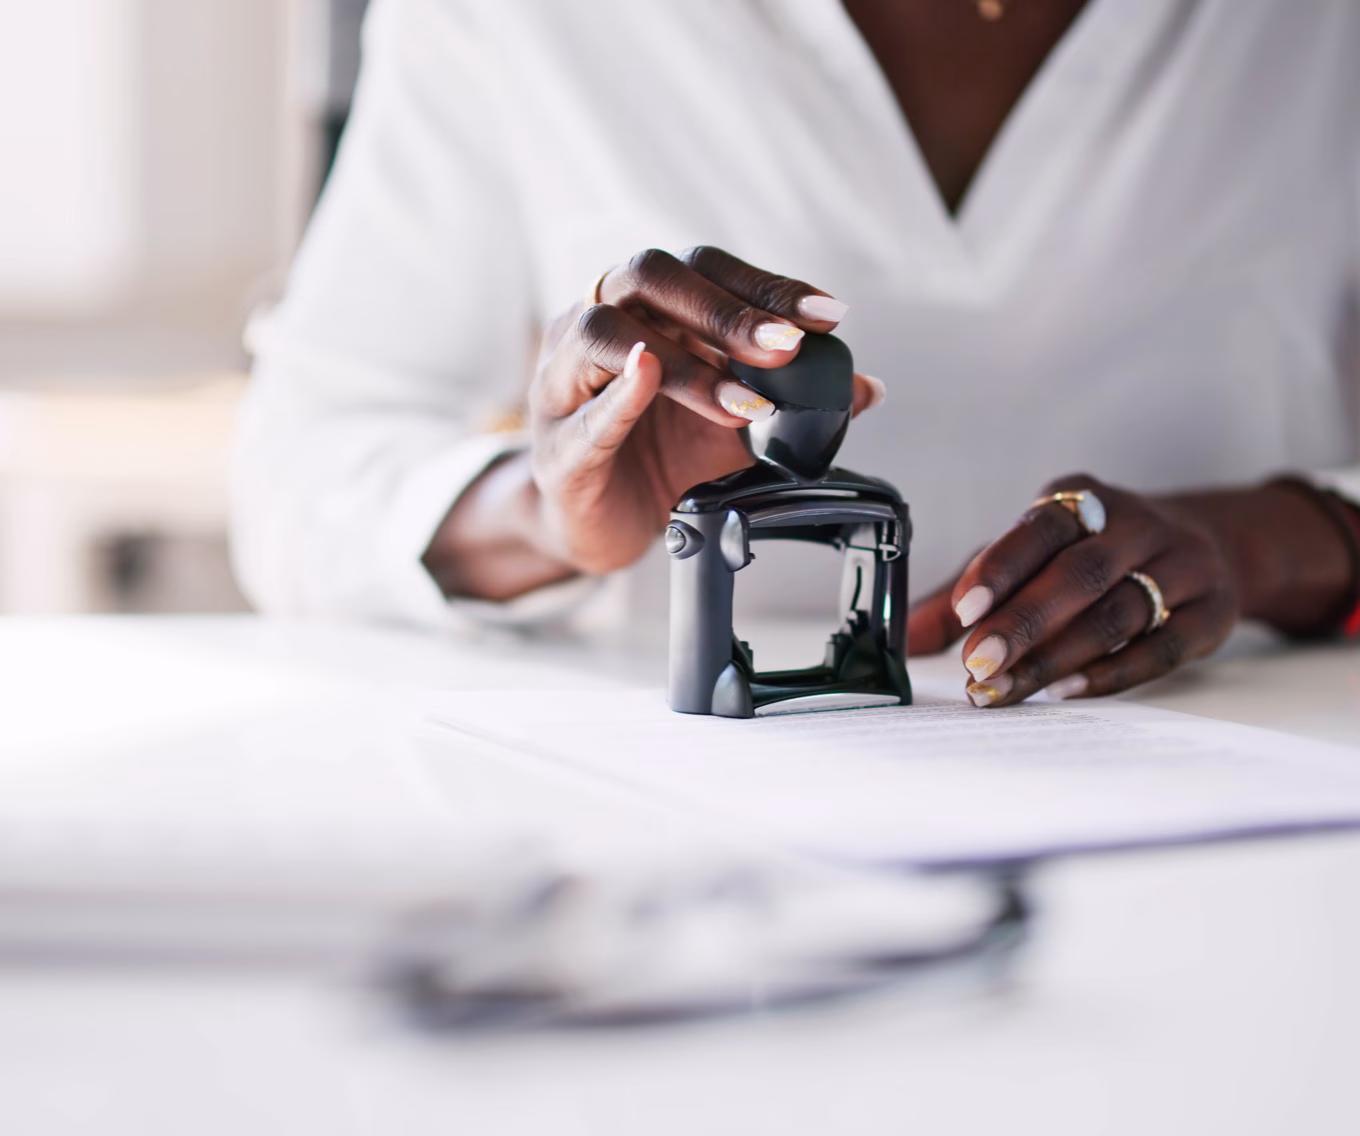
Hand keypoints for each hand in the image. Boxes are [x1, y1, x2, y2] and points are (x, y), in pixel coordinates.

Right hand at [426, 246, 881, 599]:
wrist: (601, 523)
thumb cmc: (658, 457)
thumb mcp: (734, 426)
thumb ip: (792, 402)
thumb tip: (867, 388)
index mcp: (645, 309)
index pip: (705, 270)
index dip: (767, 286)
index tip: (827, 315)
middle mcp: (595, 324)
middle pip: (649, 278)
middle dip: (725, 309)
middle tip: (786, 347)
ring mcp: (564, 381)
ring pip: (606, 337)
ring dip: (683, 364)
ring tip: (742, 400)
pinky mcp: (556, 445)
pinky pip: (582, 414)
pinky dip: (618, 397)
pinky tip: (647, 379)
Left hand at [907, 473, 1354, 706]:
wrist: (1210, 545)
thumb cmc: (1095, 553)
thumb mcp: (1032, 556)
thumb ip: (967, 593)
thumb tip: (903, 640)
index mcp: (1082, 500)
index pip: (1040, 529)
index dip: (1001, 568)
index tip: (964, 610)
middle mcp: (1137, 525)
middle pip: (1079, 575)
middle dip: (1024, 623)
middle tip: (979, 664)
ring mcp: (1183, 566)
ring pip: (1118, 614)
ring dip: (1057, 657)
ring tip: (1007, 688)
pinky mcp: (1214, 612)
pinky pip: (1163, 648)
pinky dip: (1113, 672)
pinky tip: (1067, 690)